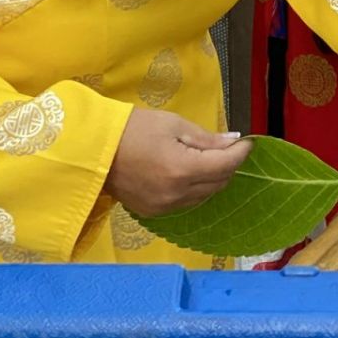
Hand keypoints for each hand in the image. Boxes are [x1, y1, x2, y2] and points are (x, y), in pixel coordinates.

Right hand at [104, 110, 250, 216]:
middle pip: (218, 183)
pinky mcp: (152, 213)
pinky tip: (188, 174)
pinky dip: (194, 190)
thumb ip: (206, 138)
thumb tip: (233, 141)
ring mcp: (163, 207)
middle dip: (228, 165)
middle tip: (227, 147)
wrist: (90, 148)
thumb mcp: (173, 125)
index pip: (226, 165)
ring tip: (207, 159)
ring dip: (212, 179)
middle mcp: (176, 194)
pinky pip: (185, 203)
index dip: (241, 152)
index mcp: (182, 169)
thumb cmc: (131, 129)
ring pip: (204, 196)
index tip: (247, 142)